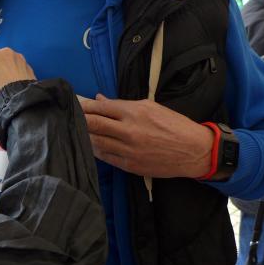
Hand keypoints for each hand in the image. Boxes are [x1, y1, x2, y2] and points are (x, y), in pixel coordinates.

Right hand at [0, 48, 35, 105]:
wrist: (22, 100)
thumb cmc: (3, 94)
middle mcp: (4, 54)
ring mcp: (17, 57)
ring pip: (5, 63)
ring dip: (1, 72)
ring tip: (0, 84)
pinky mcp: (27, 64)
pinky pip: (15, 67)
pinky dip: (12, 73)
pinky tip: (11, 83)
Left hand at [80, 94, 213, 177]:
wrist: (194, 151)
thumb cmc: (174, 125)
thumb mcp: (150, 107)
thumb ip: (122, 104)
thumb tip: (100, 99)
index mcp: (134, 112)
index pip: (101, 108)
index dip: (85, 106)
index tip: (75, 103)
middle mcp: (129, 131)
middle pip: (93, 124)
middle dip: (80, 119)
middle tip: (69, 116)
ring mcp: (128, 150)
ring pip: (96, 142)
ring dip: (85, 135)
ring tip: (77, 130)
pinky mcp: (130, 165)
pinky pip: (105, 157)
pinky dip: (96, 150)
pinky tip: (90, 145)